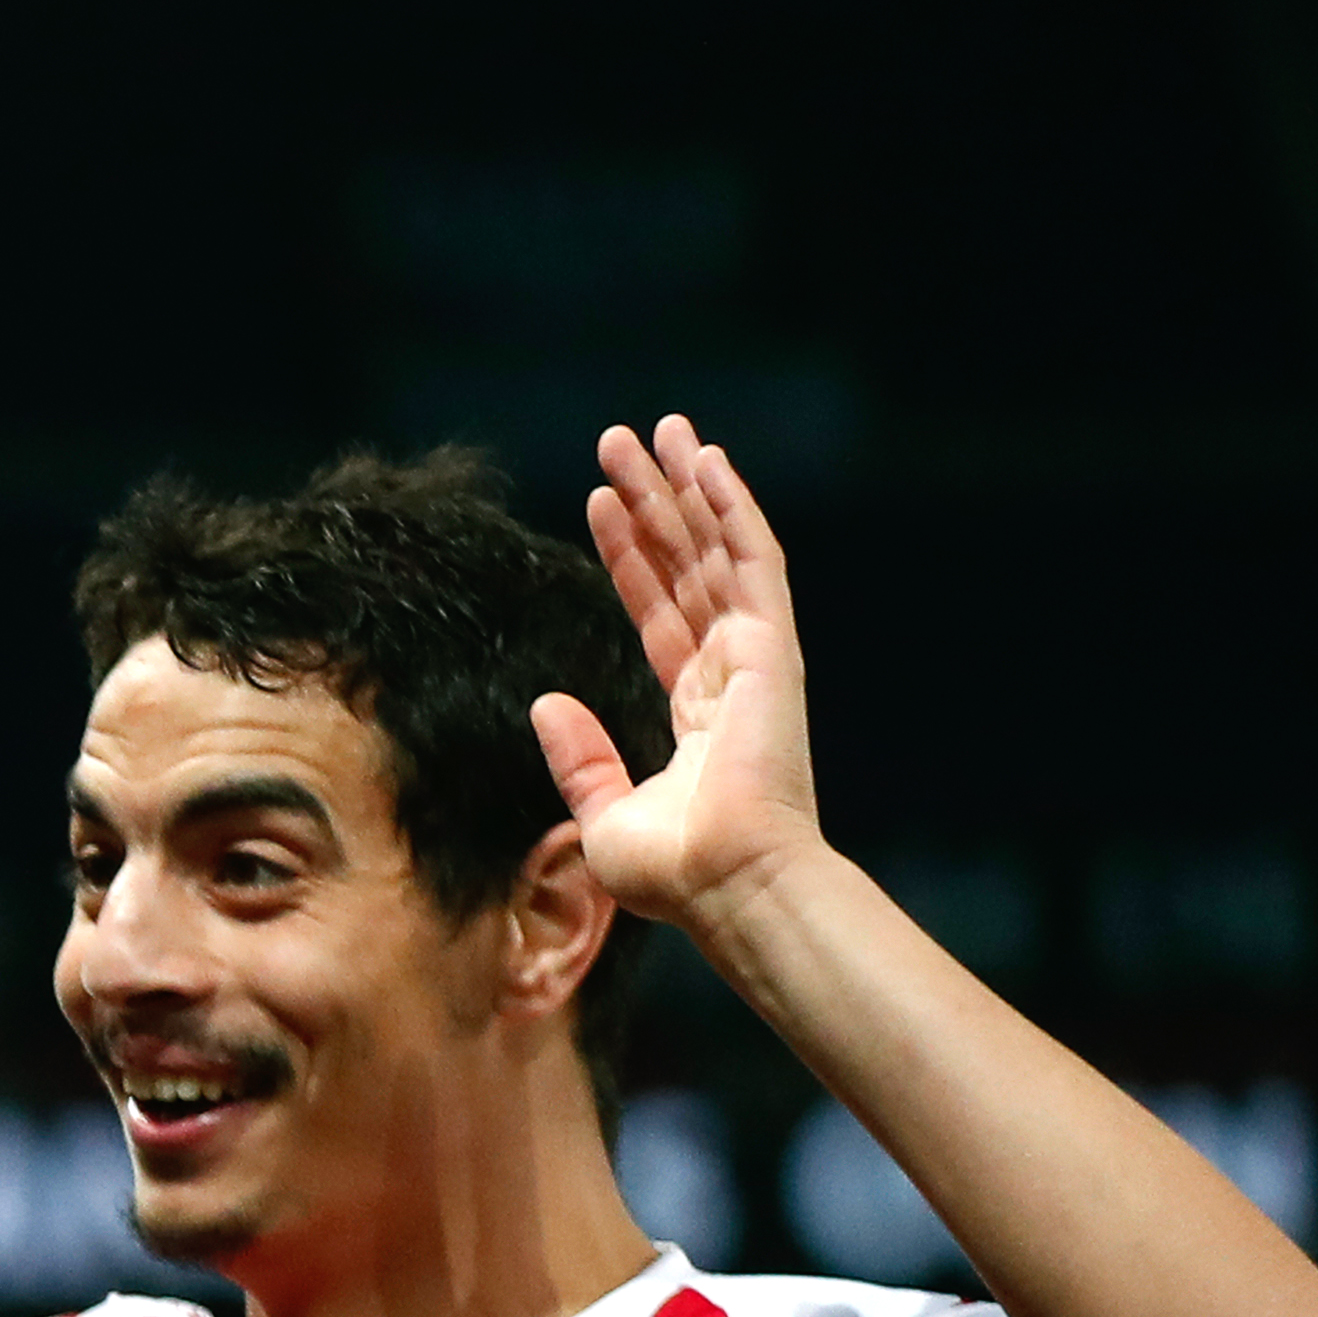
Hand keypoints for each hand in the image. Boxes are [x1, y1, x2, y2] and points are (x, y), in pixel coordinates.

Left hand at [538, 417, 826, 928]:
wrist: (728, 884)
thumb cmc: (675, 871)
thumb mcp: (602, 812)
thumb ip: (579, 756)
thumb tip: (545, 702)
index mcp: (695, 711)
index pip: (658, 610)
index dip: (628, 555)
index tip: (596, 503)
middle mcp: (730, 673)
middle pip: (686, 565)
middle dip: (654, 503)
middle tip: (620, 443)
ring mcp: (755, 656)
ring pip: (716, 548)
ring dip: (685, 488)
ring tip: (654, 431)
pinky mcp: (772, 647)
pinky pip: (752, 559)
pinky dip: (731, 507)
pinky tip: (705, 460)